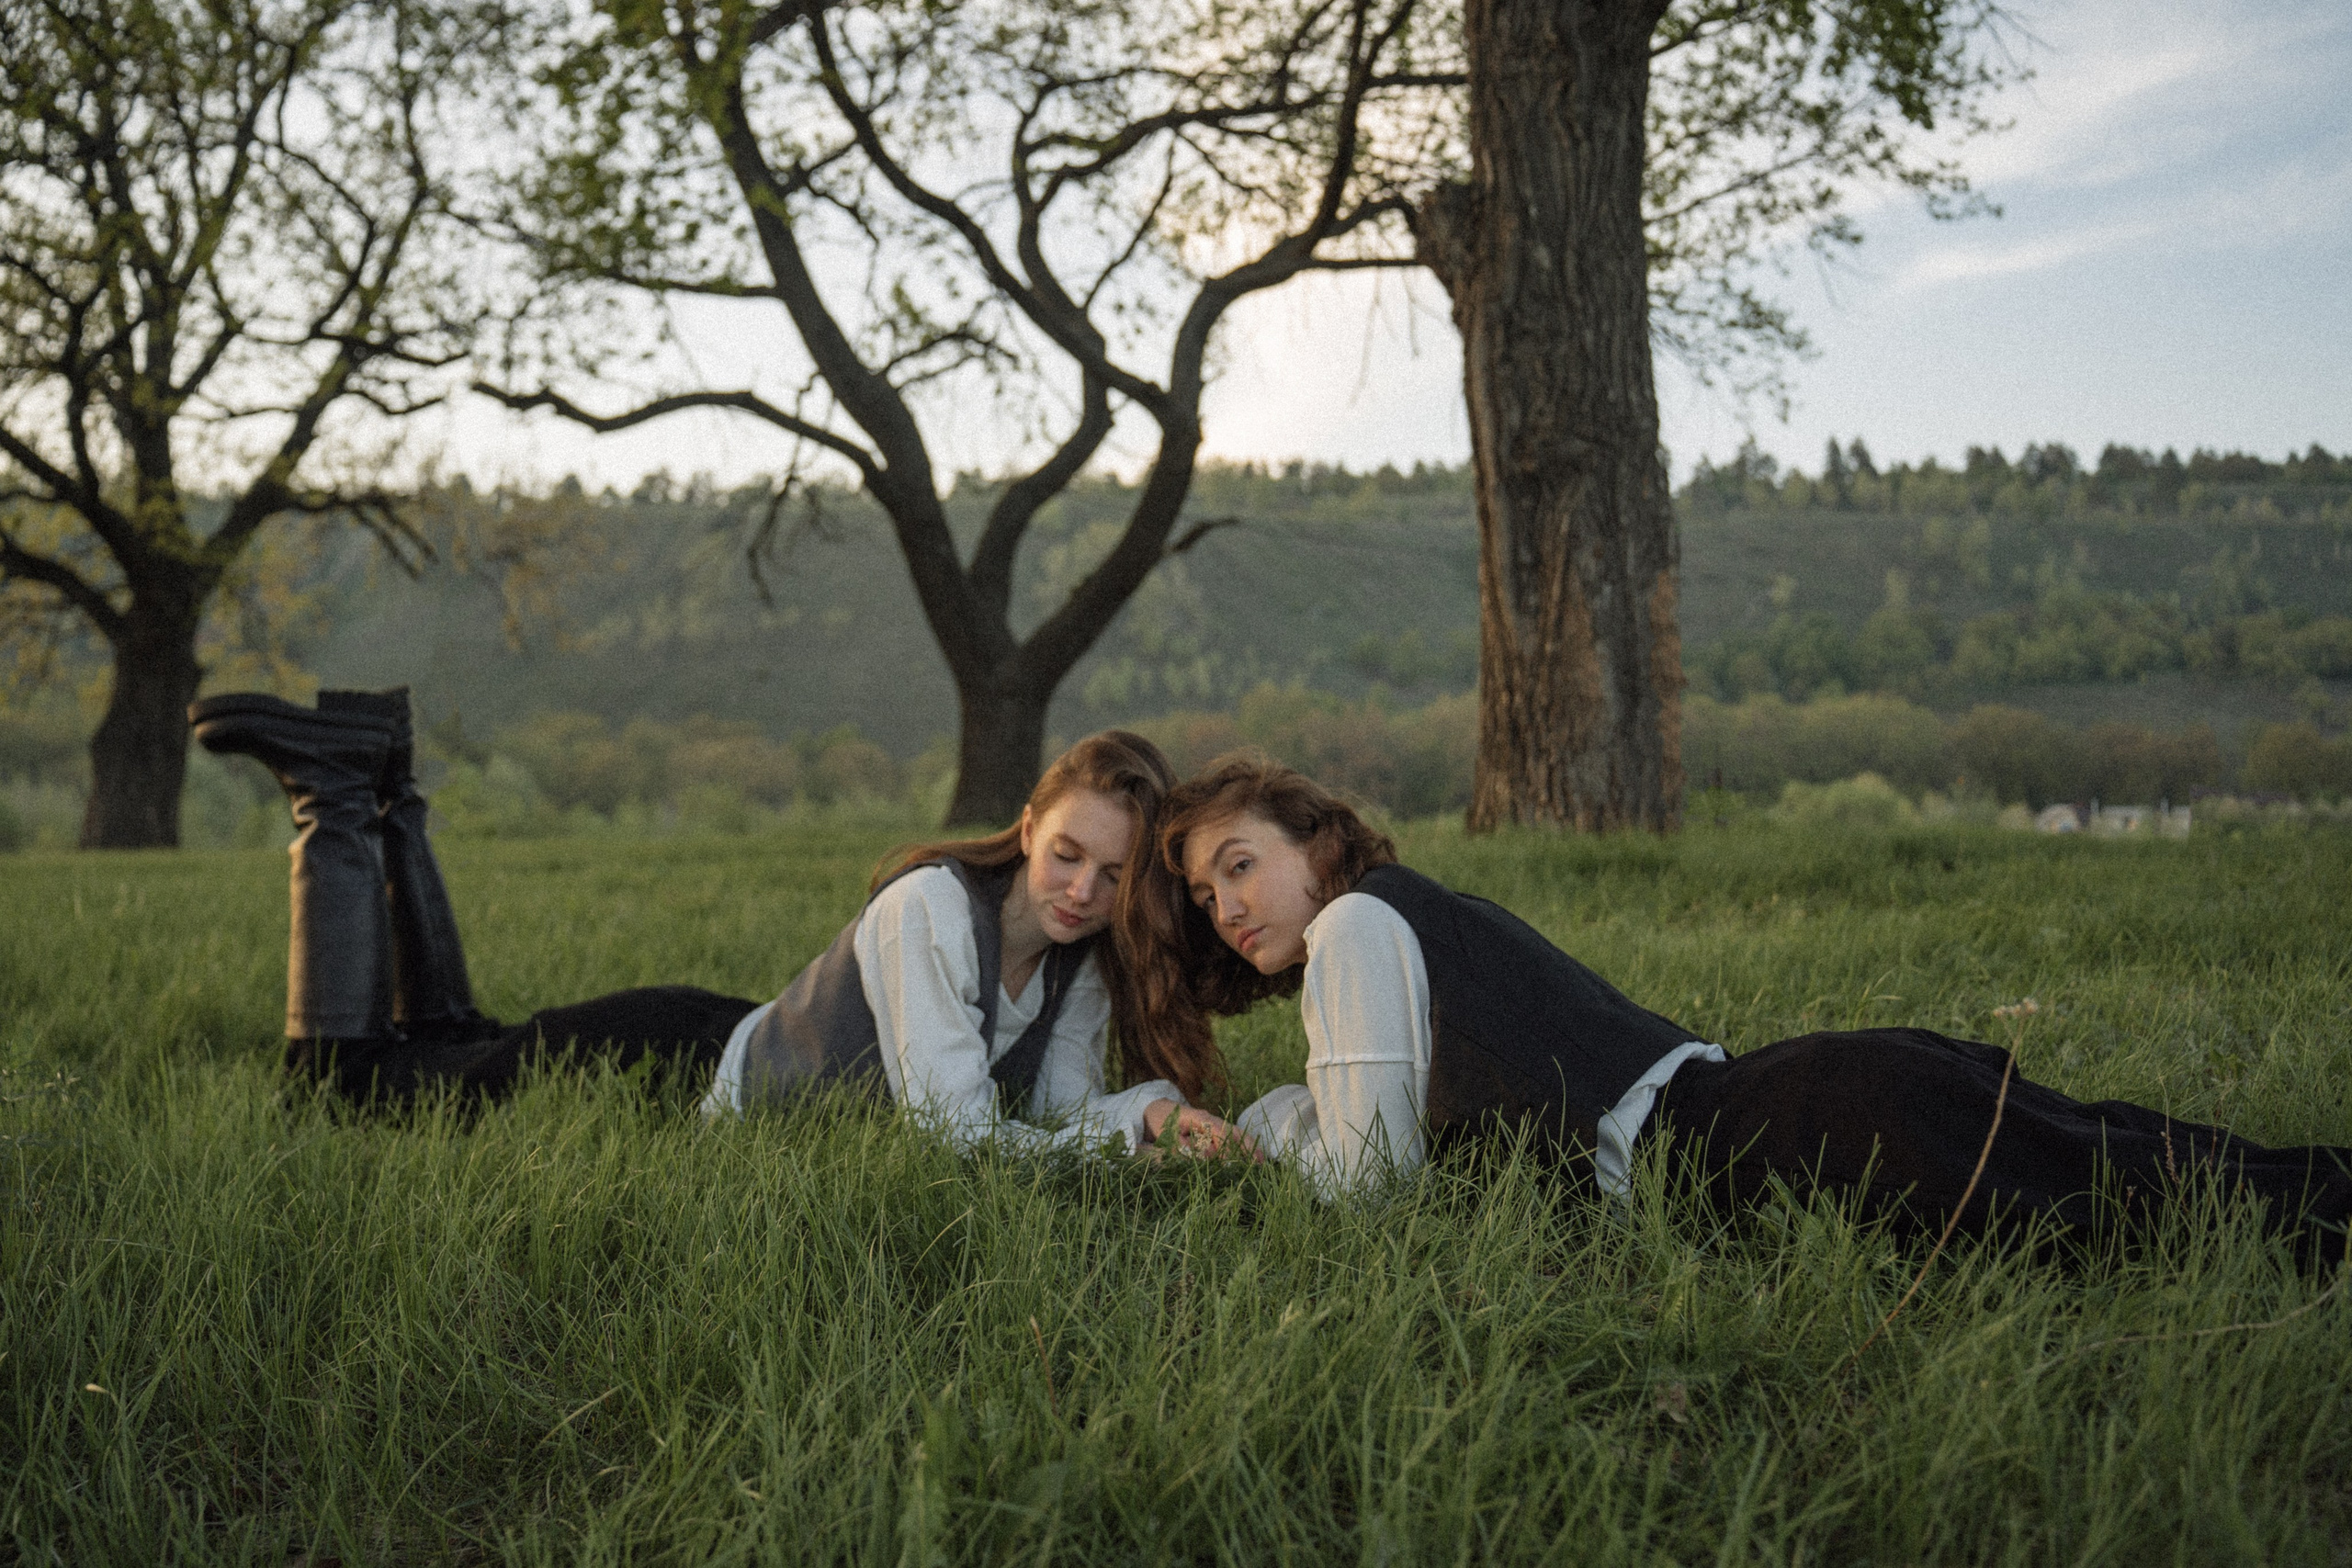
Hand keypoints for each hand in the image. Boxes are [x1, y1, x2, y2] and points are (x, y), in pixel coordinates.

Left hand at [1142, 1099, 1263, 1162]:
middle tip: (1260, 1163)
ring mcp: (1213, 1123)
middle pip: (1234, 1131)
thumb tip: (1211, 1156)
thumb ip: (1186, 1147)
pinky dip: (1241, 1147)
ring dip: (1248, 1147)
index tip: (1237, 1162)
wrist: (1158, 1109)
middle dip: (1247, 1146)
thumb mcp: (1168, 1137)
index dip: (1230, 1146)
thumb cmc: (1161, 1123)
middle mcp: (1210, 1119)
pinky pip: (1230, 1137)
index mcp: (1199, 1118)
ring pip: (1235, 1134)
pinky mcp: (1213, 1130)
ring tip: (1261, 1163)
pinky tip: (1250, 1159)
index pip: (1220, 1131)